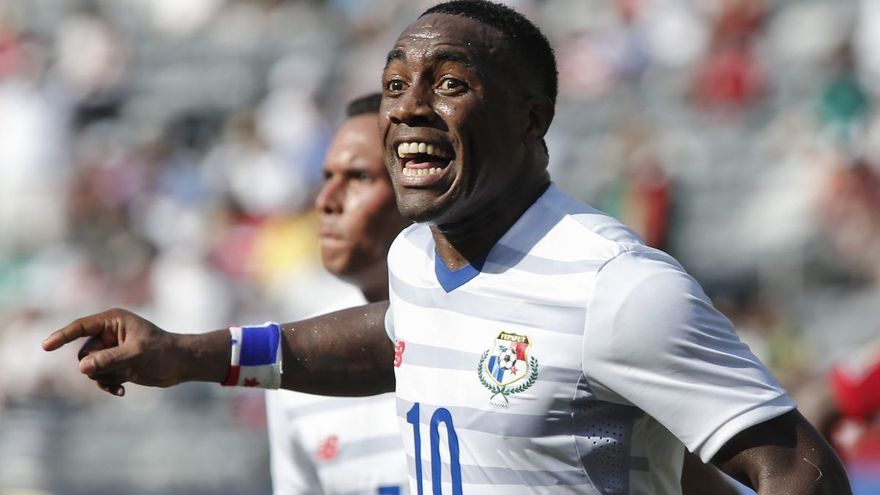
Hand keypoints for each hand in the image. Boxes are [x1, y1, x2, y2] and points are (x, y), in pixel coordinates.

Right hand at [42, 308, 185, 396]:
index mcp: (113, 321)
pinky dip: (109, 384)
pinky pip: (99, 377)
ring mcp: (111, 349)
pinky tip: (123, 391)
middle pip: (84, 353)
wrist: (181, 364)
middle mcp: (109, 333)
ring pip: (90, 368)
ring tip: (128, 376)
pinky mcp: (116, 364)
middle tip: (123, 368)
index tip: (45, 346)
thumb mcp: (136, 354)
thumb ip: (109, 359)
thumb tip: (82, 367)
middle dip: (99, 365)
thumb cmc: (163, 352)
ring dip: (106, 376)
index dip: (62, 336)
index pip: (81, 327)